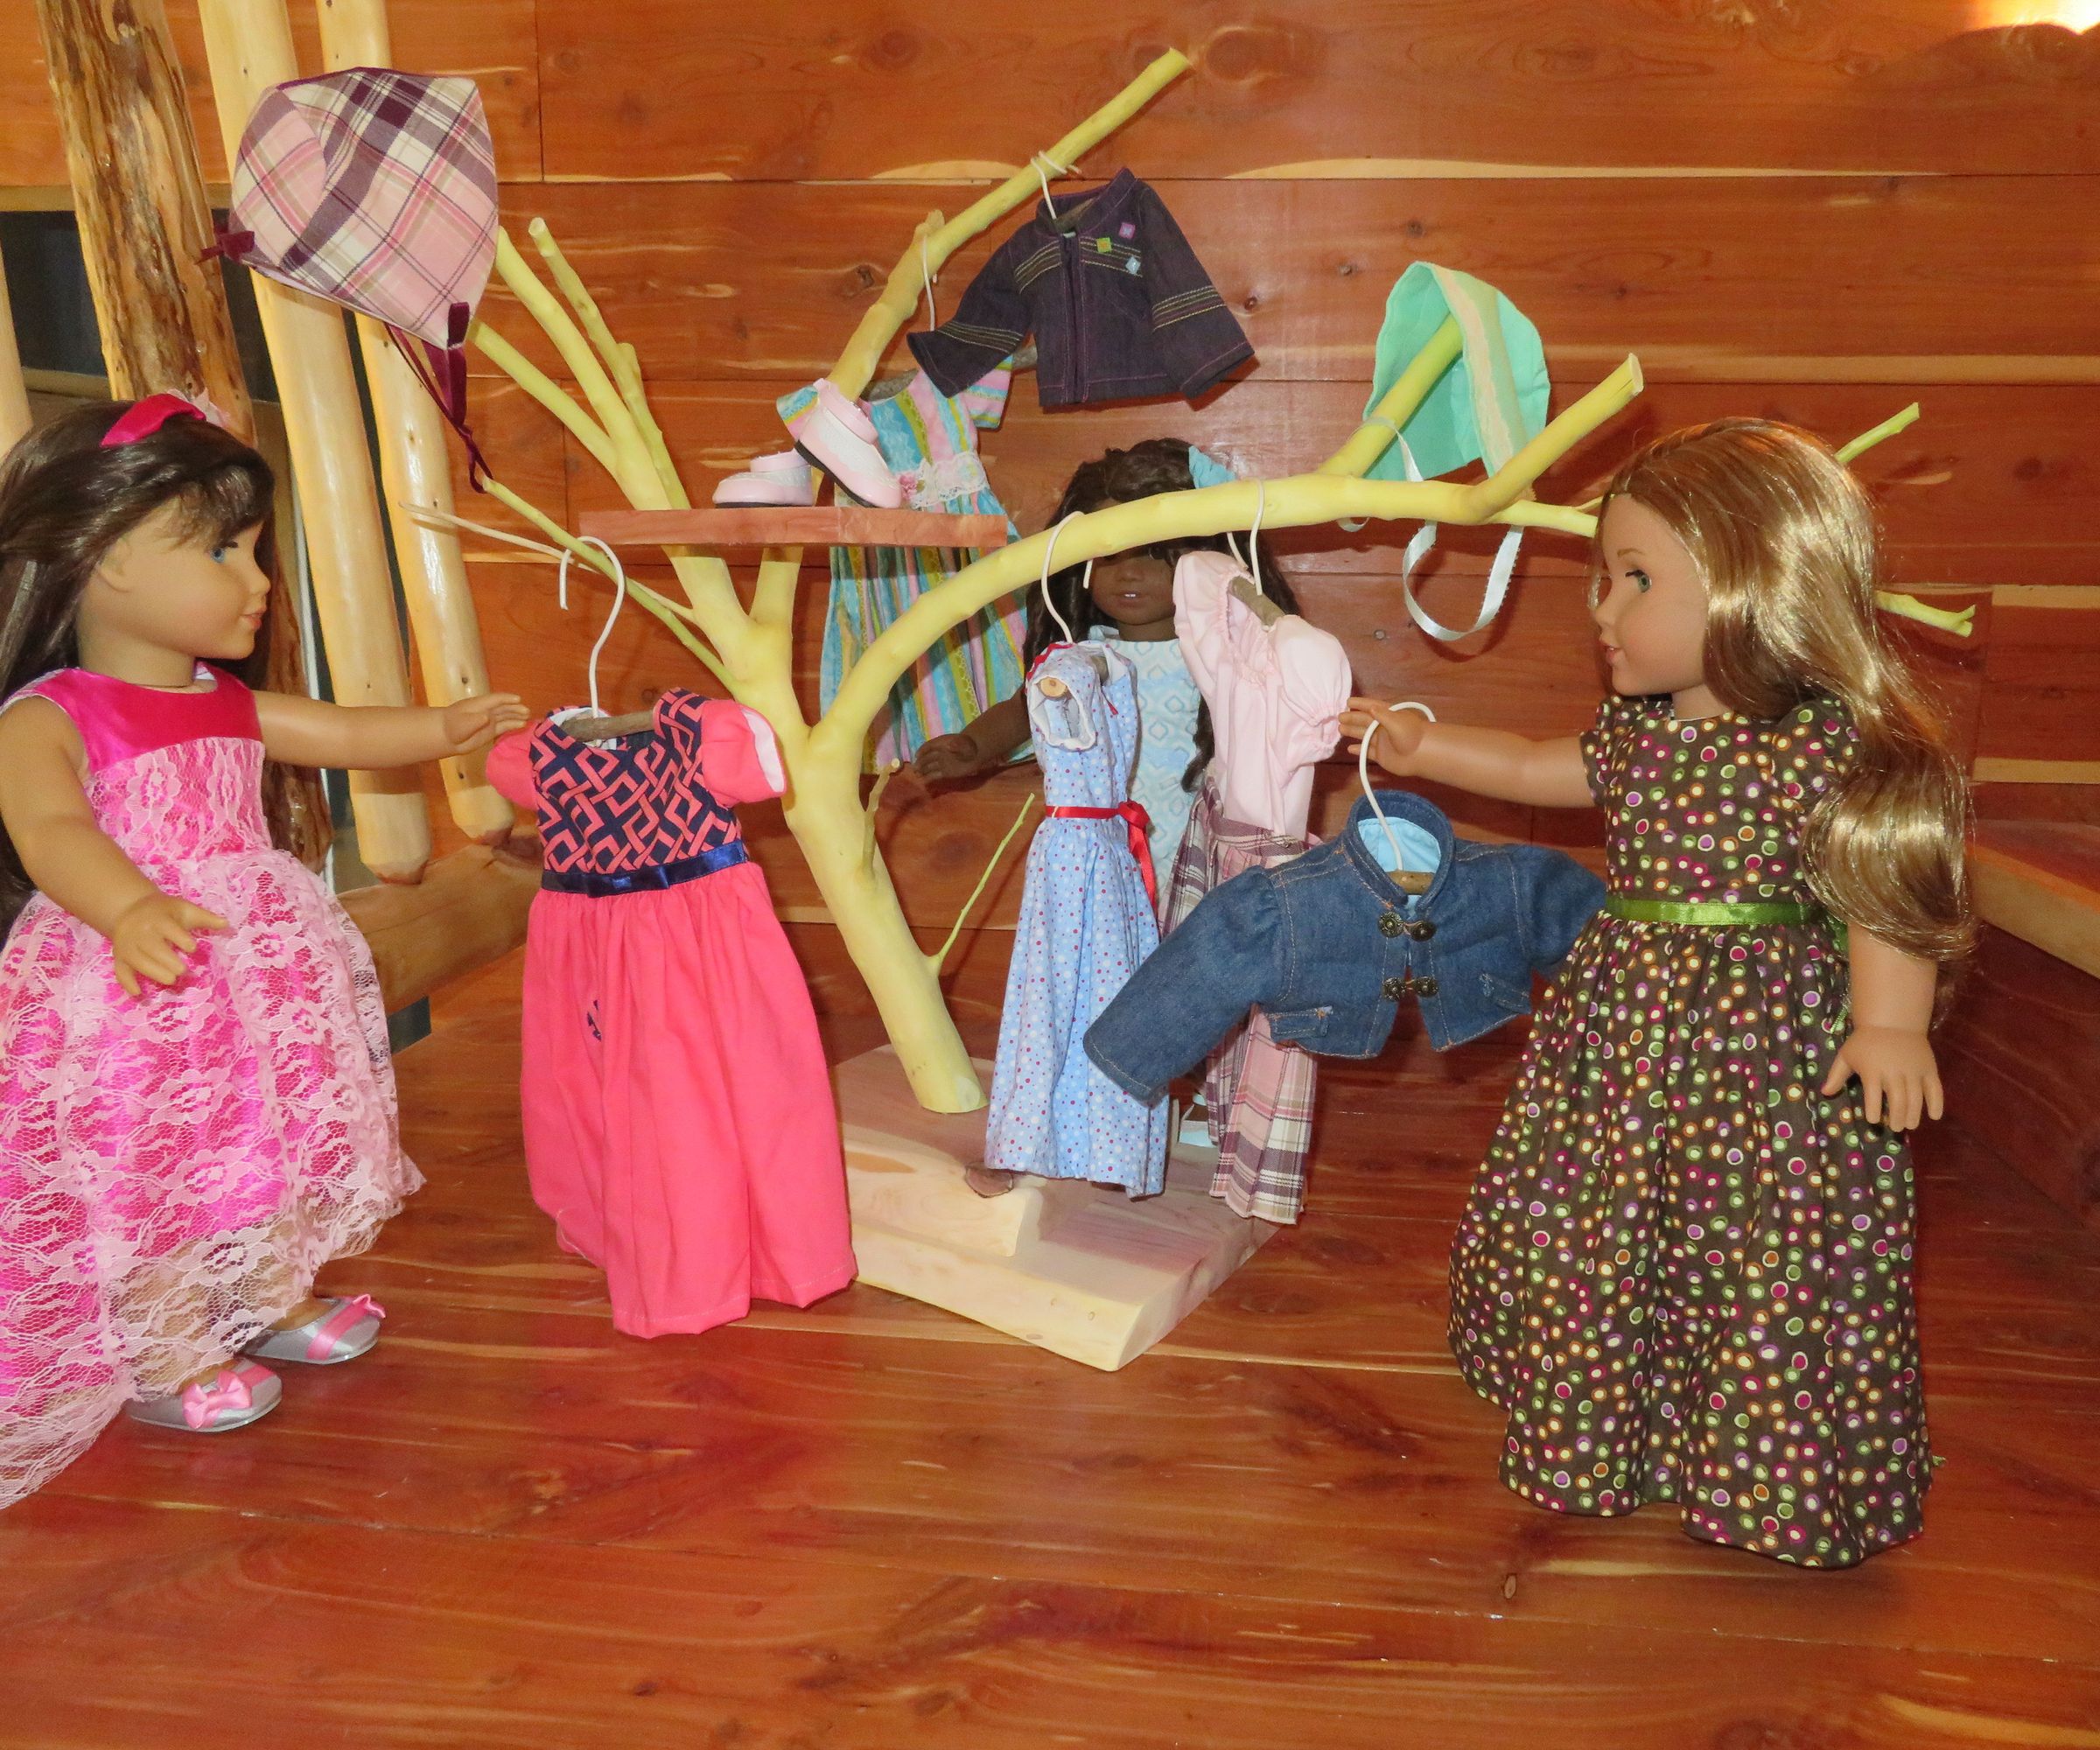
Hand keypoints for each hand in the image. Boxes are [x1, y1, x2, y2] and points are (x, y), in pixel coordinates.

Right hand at [109, 893, 226, 997]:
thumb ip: (205, 917)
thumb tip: (226, 924)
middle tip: (183, 971)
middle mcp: (140, 932)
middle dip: (168, 960)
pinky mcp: (119, 957)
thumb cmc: (163, 912)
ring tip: (171, 980)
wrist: (128, 908)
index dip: (181, 939)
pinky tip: (138, 994)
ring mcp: (127, 946)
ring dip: (153, 972)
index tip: (192, 948)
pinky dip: (127, 983)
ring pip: (138, 961)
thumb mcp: (184, 909)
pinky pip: (120, 971)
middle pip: (153, 948)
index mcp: (158, 919)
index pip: (168, 929)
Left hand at [443, 693, 529, 754]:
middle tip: (527, 711)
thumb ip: (474, 720)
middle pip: (503, 707)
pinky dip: (513, 725)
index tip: (518, 699)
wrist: (445, 737)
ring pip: (506, 716)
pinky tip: (522, 725)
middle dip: (515, 708)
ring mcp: (489, 720)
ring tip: (528, 718)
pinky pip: (504, 726)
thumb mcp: (461, 723)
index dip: (507, 698)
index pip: (495, 699)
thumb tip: (487, 717)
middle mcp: (487, 710)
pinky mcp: (491, 730)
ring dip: (517, 716)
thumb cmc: (452, 727)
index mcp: (479, 705)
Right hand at [913, 733, 982, 784]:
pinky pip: (935, 775)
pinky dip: (929, 778)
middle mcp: (939, 753)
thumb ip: (957, 745)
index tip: (917, 756)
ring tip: (917, 776)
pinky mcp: (946, 772)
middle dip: (921, 763)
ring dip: (923, 771)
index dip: (922, 750)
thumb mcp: (964, 744)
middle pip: (927, 758)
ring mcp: (942, 763)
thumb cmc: (970, 746)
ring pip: (929, 767)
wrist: (977, 753)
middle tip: (915, 769)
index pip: (929, 746)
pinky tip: (924, 782)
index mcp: (941, 744)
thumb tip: (949, 747)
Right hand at [1338, 697, 1429, 776]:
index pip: (1372, 707)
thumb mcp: (1396, 721)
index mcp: (1389, 716)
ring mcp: (1382, 741)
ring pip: (1364, 735)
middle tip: (1339, 717)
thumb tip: (1369, 707)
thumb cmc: (1411, 735)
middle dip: (1352, 718)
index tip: (1347, 702)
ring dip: (1353, 732)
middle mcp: (1384, 727)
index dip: (1360, 704)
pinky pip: (1367, 751)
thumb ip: (1382, 715)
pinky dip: (1358, 750)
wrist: (1422, 756)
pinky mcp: (1381, 755)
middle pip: (1365, 721)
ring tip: (1340, 729)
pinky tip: (1349, 748)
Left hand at [1821, 1025, 1943, 1129]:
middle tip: (1895, 1127)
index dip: (1874, 1112)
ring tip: (1909, 1125)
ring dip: (1913, 1115)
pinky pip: (1936, 1089)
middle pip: (1898, 1101)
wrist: (1892, 1022)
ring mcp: (1914, 1071)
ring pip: (1916, 1099)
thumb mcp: (1846, 1055)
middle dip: (1896, 1118)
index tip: (1874, 1121)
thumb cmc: (1865, 1041)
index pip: (1873, 1097)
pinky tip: (1934, 1116)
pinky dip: (1937, 1103)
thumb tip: (1825, 1093)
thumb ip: (1836, 1075)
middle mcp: (1894, 1073)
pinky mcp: (1929, 1069)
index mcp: (1872, 1072)